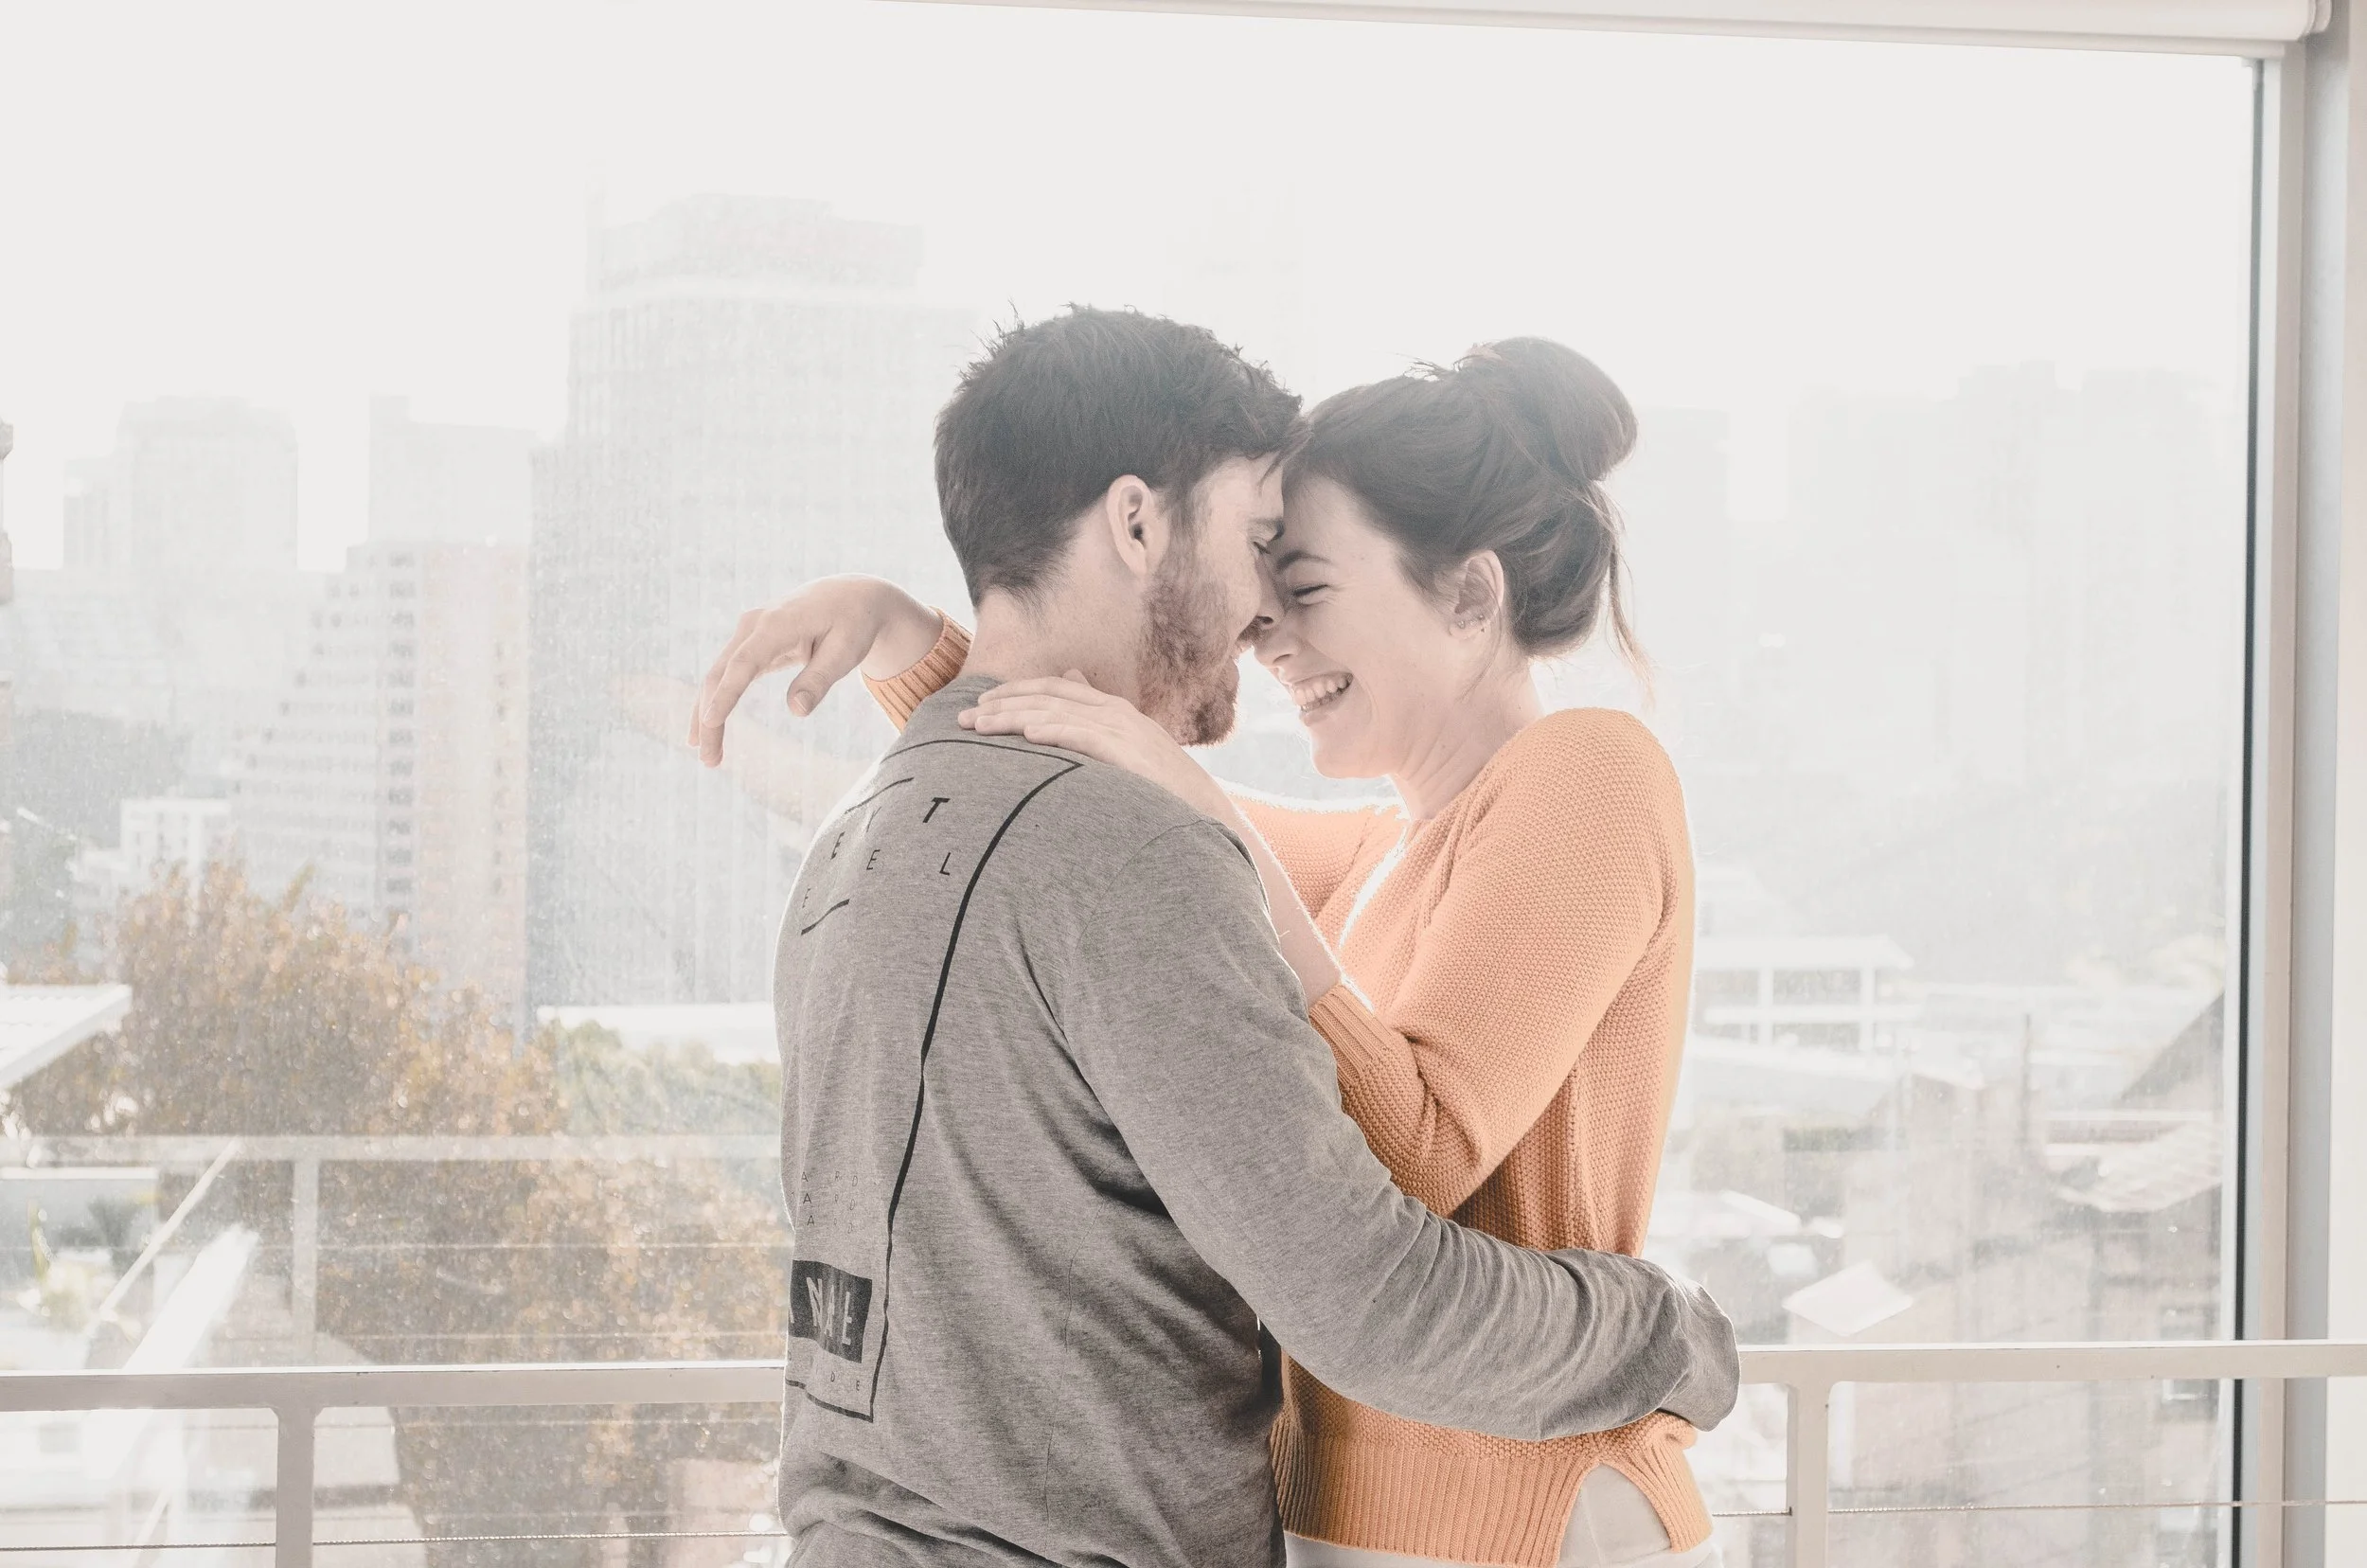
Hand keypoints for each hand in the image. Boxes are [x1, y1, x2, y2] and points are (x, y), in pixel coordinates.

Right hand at [687, 576, 939, 765]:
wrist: (851, 595)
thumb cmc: (854, 623)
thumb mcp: (847, 651)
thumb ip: (820, 679)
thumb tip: (796, 711)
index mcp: (778, 622)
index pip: (745, 663)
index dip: (727, 693)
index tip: (711, 721)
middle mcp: (755, 623)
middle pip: (722, 673)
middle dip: (710, 717)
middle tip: (709, 761)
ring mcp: (749, 631)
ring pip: (718, 675)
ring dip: (707, 714)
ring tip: (706, 756)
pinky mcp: (751, 643)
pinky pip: (727, 674)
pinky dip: (717, 701)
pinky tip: (710, 728)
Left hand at [960, 675, 1226, 815]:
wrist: (1207, 816)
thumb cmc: (1164, 793)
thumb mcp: (1131, 755)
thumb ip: (1099, 730)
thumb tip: (1071, 702)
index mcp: (1116, 711)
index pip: (1056, 689)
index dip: (1016, 692)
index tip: (981, 705)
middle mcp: (1117, 713)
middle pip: (1048, 696)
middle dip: (1002, 703)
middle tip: (964, 718)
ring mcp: (1123, 731)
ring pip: (1055, 714)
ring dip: (1013, 718)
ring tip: (979, 727)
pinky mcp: (1128, 753)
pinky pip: (1081, 735)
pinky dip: (1051, 730)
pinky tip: (1025, 734)